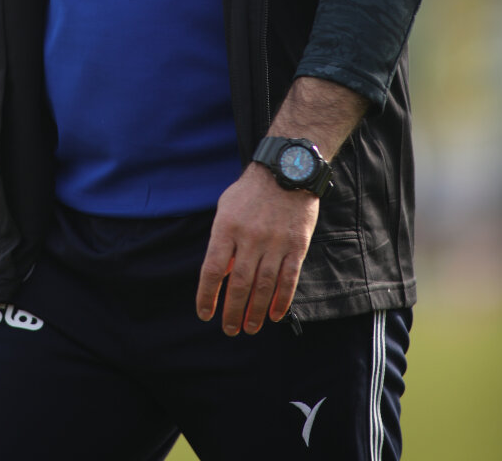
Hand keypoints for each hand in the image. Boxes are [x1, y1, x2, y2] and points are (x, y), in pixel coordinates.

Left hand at [196, 164, 318, 334]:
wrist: (286, 171)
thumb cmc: (250, 192)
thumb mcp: (226, 209)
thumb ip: (222, 241)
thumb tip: (222, 275)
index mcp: (226, 227)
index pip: (213, 270)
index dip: (207, 296)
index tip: (205, 314)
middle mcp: (250, 237)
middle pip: (239, 284)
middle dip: (233, 311)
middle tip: (229, 329)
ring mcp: (274, 243)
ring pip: (263, 286)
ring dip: (255, 312)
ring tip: (250, 327)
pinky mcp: (296, 246)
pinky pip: (288, 279)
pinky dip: (281, 300)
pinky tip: (274, 315)